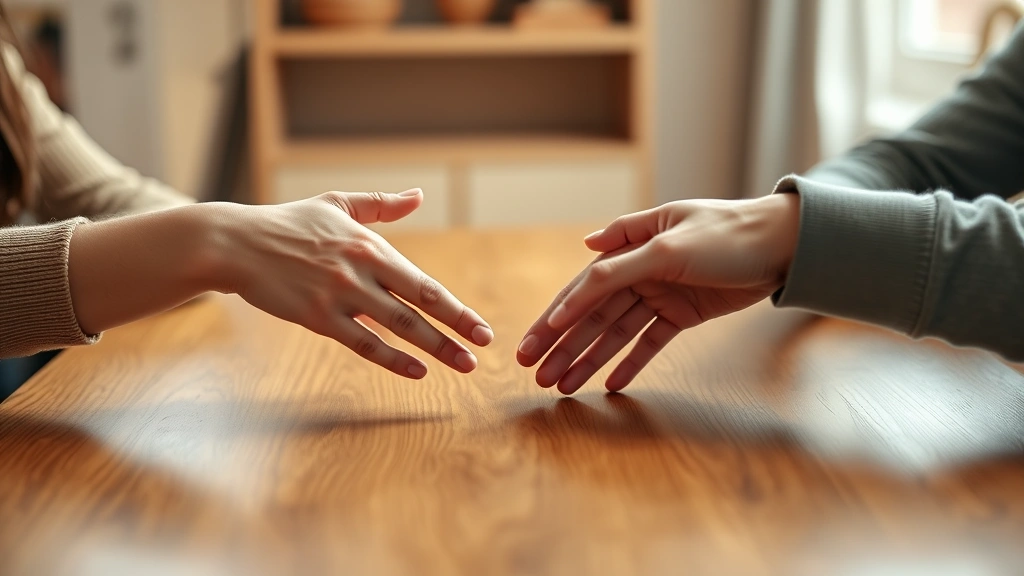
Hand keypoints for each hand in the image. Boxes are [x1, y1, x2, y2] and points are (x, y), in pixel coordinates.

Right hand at [218, 189, 492, 378]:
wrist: (237, 243)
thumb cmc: (289, 223)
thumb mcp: (338, 203)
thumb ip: (382, 205)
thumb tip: (418, 196)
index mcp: (371, 246)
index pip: (423, 283)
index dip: (456, 307)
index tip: (481, 327)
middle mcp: (361, 271)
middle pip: (419, 306)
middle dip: (456, 330)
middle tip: (483, 349)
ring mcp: (339, 296)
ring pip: (397, 327)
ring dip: (433, 348)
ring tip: (462, 366)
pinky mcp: (316, 317)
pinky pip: (361, 343)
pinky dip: (391, 359)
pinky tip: (416, 372)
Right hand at [516, 193, 799, 394]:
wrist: (785, 247)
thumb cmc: (728, 234)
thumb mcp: (670, 246)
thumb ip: (624, 261)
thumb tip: (585, 247)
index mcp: (631, 245)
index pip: (585, 286)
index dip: (557, 315)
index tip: (534, 343)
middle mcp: (640, 270)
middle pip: (594, 314)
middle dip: (562, 345)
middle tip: (535, 374)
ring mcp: (660, 294)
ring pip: (616, 333)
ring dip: (588, 359)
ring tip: (561, 386)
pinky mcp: (682, 314)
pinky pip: (648, 343)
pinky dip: (629, 363)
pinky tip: (609, 384)